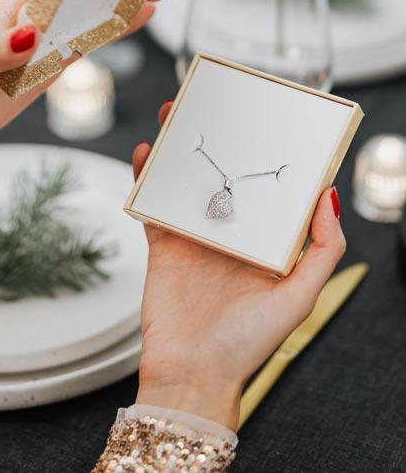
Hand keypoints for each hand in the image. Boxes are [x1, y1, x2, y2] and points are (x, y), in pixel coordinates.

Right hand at [133, 101, 345, 430]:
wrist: (192, 372)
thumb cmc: (248, 342)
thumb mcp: (300, 296)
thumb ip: (323, 248)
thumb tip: (328, 195)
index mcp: (264, 241)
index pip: (268, 188)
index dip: (267, 153)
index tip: (266, 119)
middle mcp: (230, 233)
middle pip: (223, 174)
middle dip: (218, 138)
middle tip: (212, 103)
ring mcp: (195, 236)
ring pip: (186, 181)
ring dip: (179, 148)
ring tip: (175, 115)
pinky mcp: (163, 244)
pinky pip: (154, 204)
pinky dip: (147, 177)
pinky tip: (147, 154)